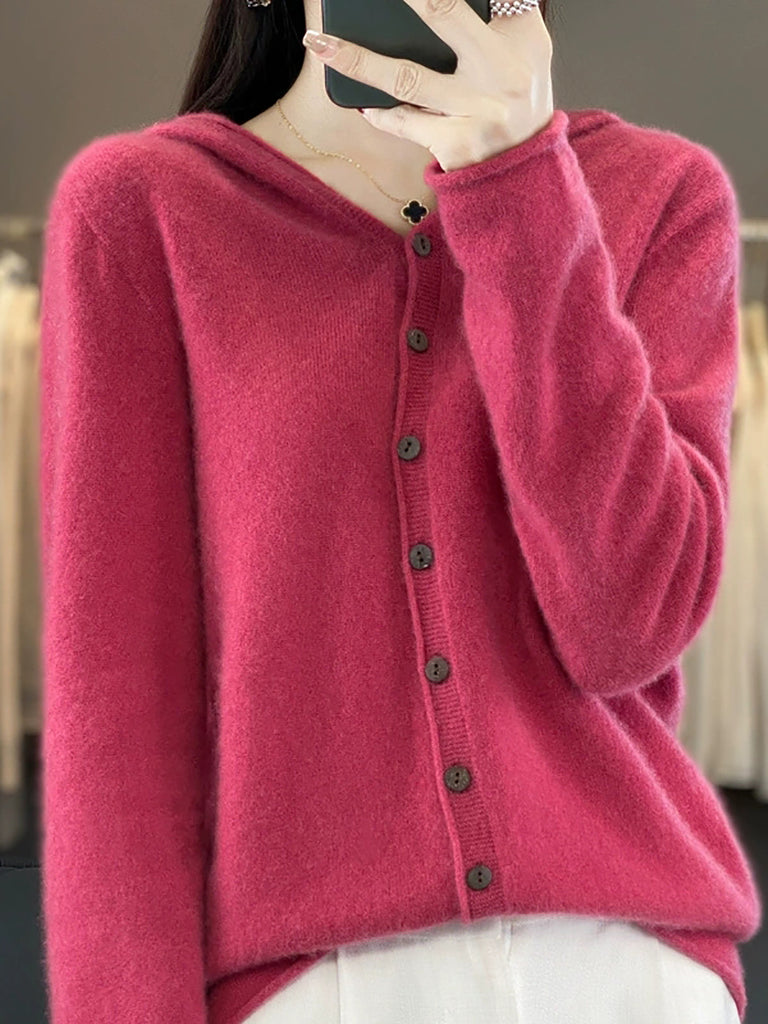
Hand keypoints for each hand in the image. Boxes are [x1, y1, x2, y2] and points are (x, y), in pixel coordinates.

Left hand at [302, 0, 553, 172]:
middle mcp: (502, 71)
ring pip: (407, 77)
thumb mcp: (525, 49)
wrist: (524, 171)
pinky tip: (358, 104)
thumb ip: (495, 15)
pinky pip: (404, 123)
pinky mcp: (455, 144)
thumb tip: (434, 6)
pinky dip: (379, 113)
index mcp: (521, 36)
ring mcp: (477, 110)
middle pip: (444, 14)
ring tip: (320, 43)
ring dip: (358, 61)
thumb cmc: (517, 101)